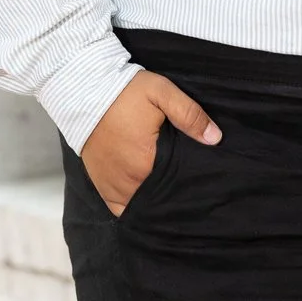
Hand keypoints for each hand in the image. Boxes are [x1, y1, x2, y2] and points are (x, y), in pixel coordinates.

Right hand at [81, 71, 221, 216]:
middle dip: (174, 193)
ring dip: (155, 202)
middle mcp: (129, 182)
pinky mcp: (102, 186)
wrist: (86, 92)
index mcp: (147, 163)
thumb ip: (190, 115)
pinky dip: (134, 207)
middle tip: (188, 183)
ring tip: (170, 191)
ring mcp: (113, 187)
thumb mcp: (162, 93)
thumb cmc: (126, 92)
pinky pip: (121, 209)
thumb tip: (215, 138)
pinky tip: (147, 200)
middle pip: (160, 198)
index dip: (190, 182)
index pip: (178, 184)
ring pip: (142, 207)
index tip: (201, 177)